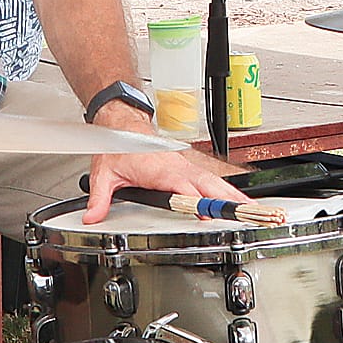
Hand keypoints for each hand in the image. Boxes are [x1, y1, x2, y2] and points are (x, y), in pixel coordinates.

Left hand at [81, 106, 246, 223]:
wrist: (122, 125)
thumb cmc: (118, 147)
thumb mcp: (104, 174)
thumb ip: (100, 199)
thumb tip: (93, 217)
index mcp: (158, 170)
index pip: (181, 187)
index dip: (195, 200)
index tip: (206, 213)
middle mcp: (176, 167)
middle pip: (206, 184)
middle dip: (225, 198)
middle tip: (244, 212)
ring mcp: (184, 166)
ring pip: (212, 180)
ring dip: (231, 193)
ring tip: (249, 208)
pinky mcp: (187, 167)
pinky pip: (210, 178)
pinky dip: (226, 188)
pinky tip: (236, 198)